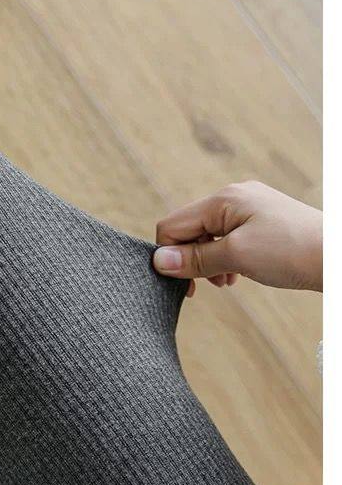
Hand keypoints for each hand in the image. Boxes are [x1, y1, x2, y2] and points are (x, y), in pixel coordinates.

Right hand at [153, 181, 321, 294]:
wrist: (337, 257)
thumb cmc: (291, 251)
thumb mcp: (235, 256)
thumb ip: (194, 258)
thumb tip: (159, 262)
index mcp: (223, 199)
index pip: (173, 225)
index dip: (169, 255)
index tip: (181, 283)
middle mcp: (233, 198)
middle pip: (189, 231)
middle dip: (191, 260)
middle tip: (202, 286)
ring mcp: (248, 209)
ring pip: (207, 238)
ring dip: (208, 263)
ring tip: (225, 281)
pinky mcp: (260, 223)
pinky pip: (227, 240)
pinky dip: (224, 260)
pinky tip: (235, 275)